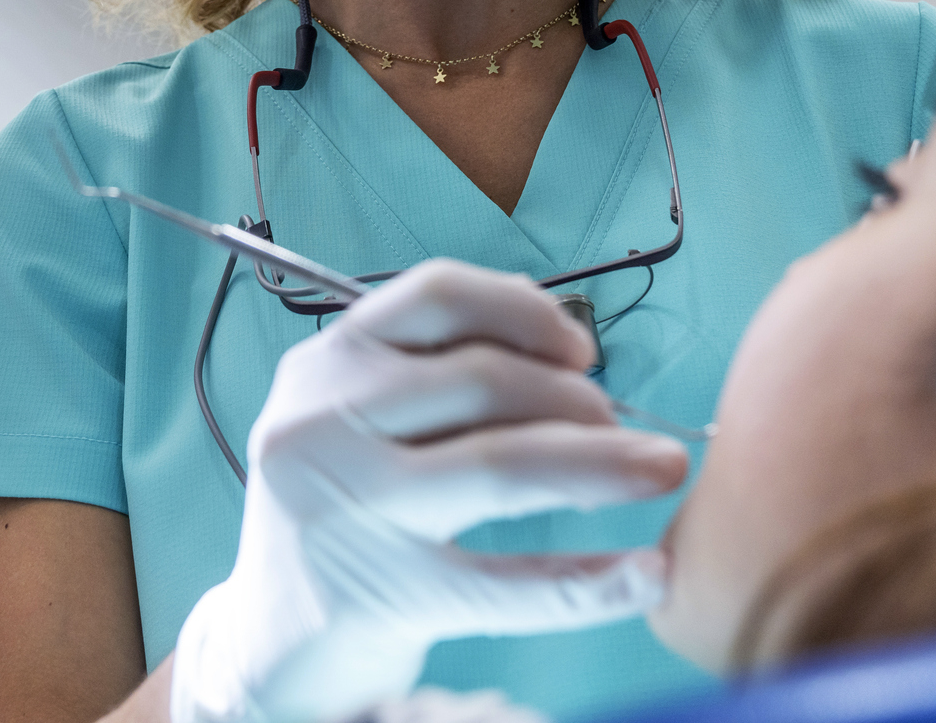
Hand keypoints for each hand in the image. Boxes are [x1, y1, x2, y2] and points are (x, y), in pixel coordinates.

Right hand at [169, 260, 689, 722]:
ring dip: (603, 463)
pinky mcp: (384, 595)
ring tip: (662, 468)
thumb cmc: (341, 509)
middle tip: (622, 428)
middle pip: (483, 381)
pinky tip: (648, 577)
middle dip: (576, 399)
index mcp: (324, 366)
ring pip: (503, 466)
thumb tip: (562, 337)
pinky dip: (592, 581)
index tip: (581, 350)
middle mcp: (324, 426)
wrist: (273, 639)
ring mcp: (350, 512)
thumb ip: (431, 369)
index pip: (435, 297)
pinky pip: (511, 583)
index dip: (525, 310)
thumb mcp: (354, 418)